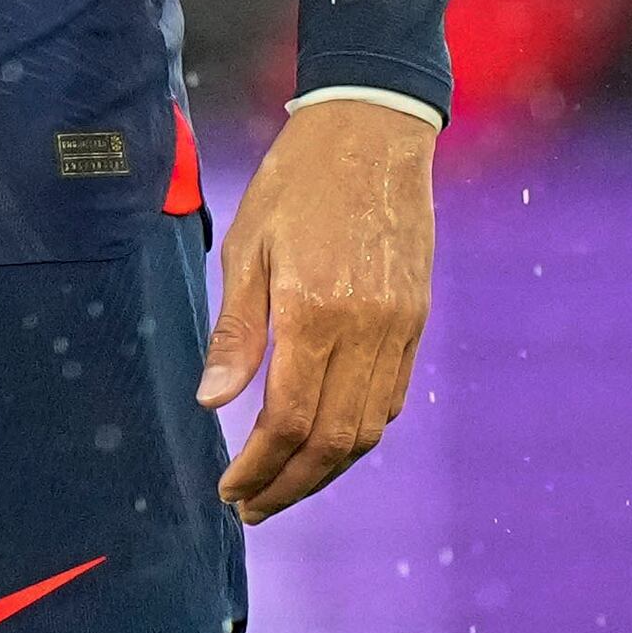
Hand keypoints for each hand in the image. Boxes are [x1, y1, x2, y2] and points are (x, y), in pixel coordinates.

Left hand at [194, 97, 434, 522]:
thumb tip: (213, 405)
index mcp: (316, 310)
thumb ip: (236, 333)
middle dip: (289, 485)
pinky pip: (392, 395)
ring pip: (368, 428)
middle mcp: (367, 327)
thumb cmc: (299, 179)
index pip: (288, 420)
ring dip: (325, 469)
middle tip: (251, 506)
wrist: (374, 126)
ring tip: (284, 483)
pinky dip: (359, 430)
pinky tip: (326, 436)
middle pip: (333, 441)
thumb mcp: (248, 245)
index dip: (258, 467)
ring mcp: (400, 324)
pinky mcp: (417, 315)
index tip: (229, 489)